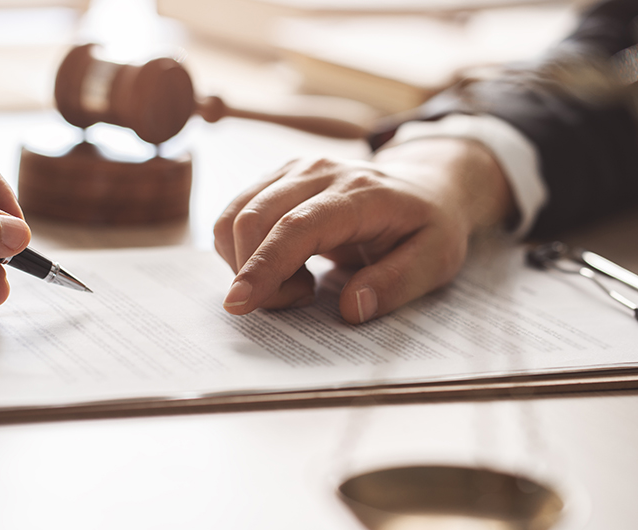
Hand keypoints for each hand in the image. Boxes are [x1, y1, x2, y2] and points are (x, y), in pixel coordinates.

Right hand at [213, 137, 515, 323]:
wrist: (425, 182)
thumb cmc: (429, 224)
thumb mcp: (437, 259)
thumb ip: (397, 283)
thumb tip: (351, 308)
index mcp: (360, 192)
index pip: (297, 227)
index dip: (265, 265)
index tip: (239, 303)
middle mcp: (319, 171)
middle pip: (254, 220)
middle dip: (256, 275)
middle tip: (300, 300)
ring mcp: (294, 170)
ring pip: (235, 216)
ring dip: (247, 263)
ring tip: (298, 282)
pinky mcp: (278, 178)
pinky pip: (235, 215)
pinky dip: (245, 251)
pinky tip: (286, 263)